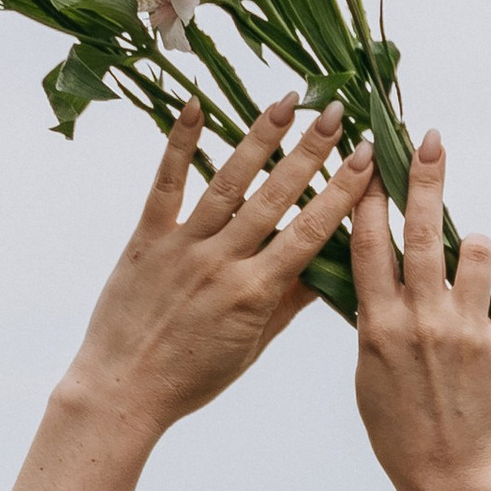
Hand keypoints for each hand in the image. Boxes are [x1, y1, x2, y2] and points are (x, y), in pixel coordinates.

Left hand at [61, 96, 373, 444]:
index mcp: (254, 293)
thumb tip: (331, 268)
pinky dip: (179, 143)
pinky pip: (166, 185)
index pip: (311, 231)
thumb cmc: (192, 378)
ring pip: (228, 182)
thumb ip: (289, 303)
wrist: (123, 391)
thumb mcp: (252, 347)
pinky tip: (194, 105)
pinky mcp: (146, 239)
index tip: (367, 157)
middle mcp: (222, 262)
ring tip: (288, 100)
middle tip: (338, 111)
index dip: (343, 191)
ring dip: (260, 137)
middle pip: (276, 196)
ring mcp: (182, 247)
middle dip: (311, 150)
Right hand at [350, 130, 490, 490]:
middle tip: (432, 140)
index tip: (370, 160)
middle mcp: (421, 320)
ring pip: (480, 252)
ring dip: (478, 250)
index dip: (369, 197)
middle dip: (427, 177)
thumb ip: (374, 324)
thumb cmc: (403, 434)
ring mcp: (467, 331)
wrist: (453, 481)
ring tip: (474, 266)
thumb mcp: (369, 377)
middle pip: (424, 230)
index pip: (368, 245)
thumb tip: (377, 283)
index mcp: (378, 327)